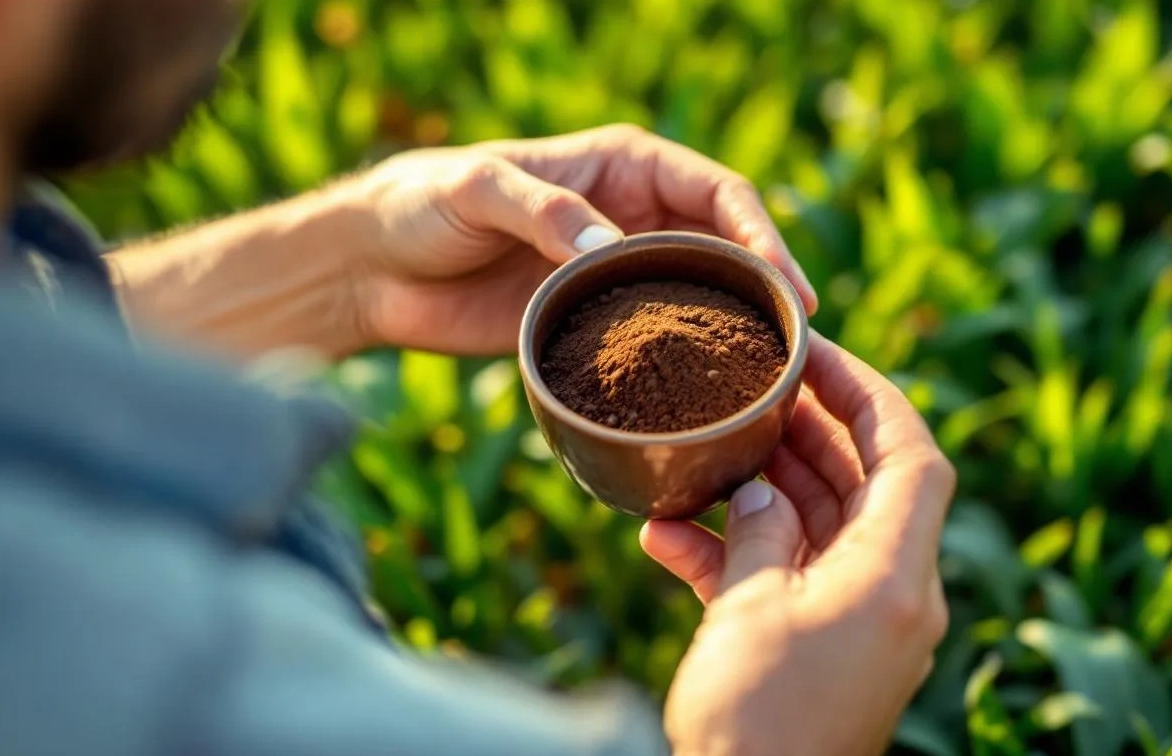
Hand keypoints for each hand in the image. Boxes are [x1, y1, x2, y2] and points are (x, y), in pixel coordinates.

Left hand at [345, 124, 817, 354]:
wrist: (373, 266)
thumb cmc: (421, 204)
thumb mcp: (479, 190)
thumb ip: (544, 212)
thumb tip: (613, 250)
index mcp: (621, 167)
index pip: (716, 193)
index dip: (760, 235)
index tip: (787, 286)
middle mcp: (632, 217)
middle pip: (724, 250)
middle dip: (767, 290)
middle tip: (799, 344)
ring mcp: (615, 273)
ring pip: (698, 298)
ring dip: (735, 331)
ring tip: (775, 377)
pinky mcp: (591, 323)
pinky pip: (653, 340)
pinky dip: (684, 365)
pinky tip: (708, 399)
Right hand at [640, 333, 954, 755]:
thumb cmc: (757, 722)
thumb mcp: (750, 609)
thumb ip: (760, 532)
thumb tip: (761, 491)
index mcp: (895, 576)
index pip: (912, 455)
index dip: (872, 394)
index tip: (818, 356)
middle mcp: (891, 595)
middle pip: (866, 486)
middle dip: (811, 434)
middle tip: (756, 394)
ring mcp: (857, 624)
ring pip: (822, 528)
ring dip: (768, 490)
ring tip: (713, 454)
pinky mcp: (819, 650)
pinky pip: (788, 580)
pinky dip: (740, 554)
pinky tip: (670, 538)